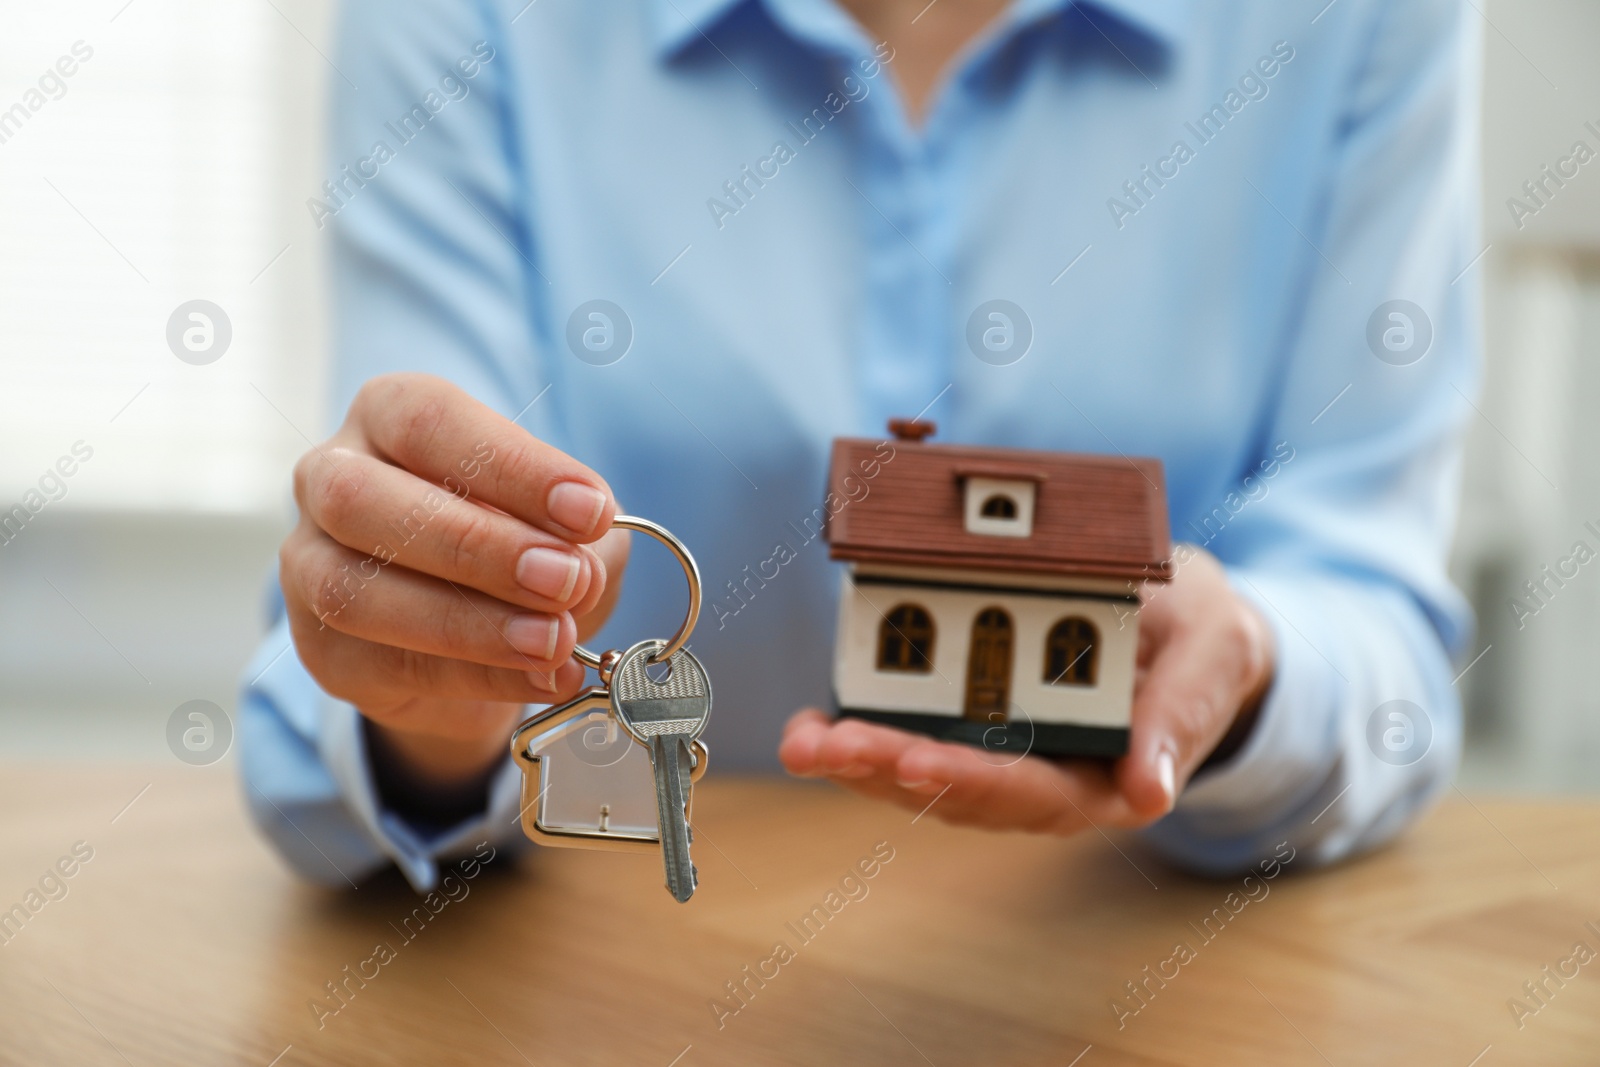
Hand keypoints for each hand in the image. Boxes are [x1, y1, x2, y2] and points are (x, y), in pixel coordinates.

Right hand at [279, 373, 628, 812]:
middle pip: (365, 499)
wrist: (477, 639)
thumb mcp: (566, 522)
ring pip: (357, 591)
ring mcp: (309, 567)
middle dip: (476, 544)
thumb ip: (579, 536)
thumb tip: (582, 569)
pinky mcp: (325, 652)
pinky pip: (388, 665)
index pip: (431, 422)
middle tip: (565, 579)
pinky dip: (479, 677)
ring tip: (554, 640)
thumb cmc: (519, 543)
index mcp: (386, 415)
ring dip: (470, 622)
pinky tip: (543, 678)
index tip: (589, 511)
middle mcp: (329, 478)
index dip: (512, 467)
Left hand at [778, 545, 1274, 833]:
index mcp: (1115, 776)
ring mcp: (1011, 760)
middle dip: (891, 769)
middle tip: (829, 749)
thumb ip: (1183, 714)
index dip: (978, 779)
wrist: (1188, 630)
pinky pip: (918, 742)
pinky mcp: (978, 731)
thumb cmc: (1202, 639)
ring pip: (930, 777)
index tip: (920, 764)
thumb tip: (1149, 793)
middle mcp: (1053, 783)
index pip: (1040, 789)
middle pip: (965, 792)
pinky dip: (866, 736)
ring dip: (862, 764)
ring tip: (803, 742)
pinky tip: (814, 725)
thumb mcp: (1214, 653)